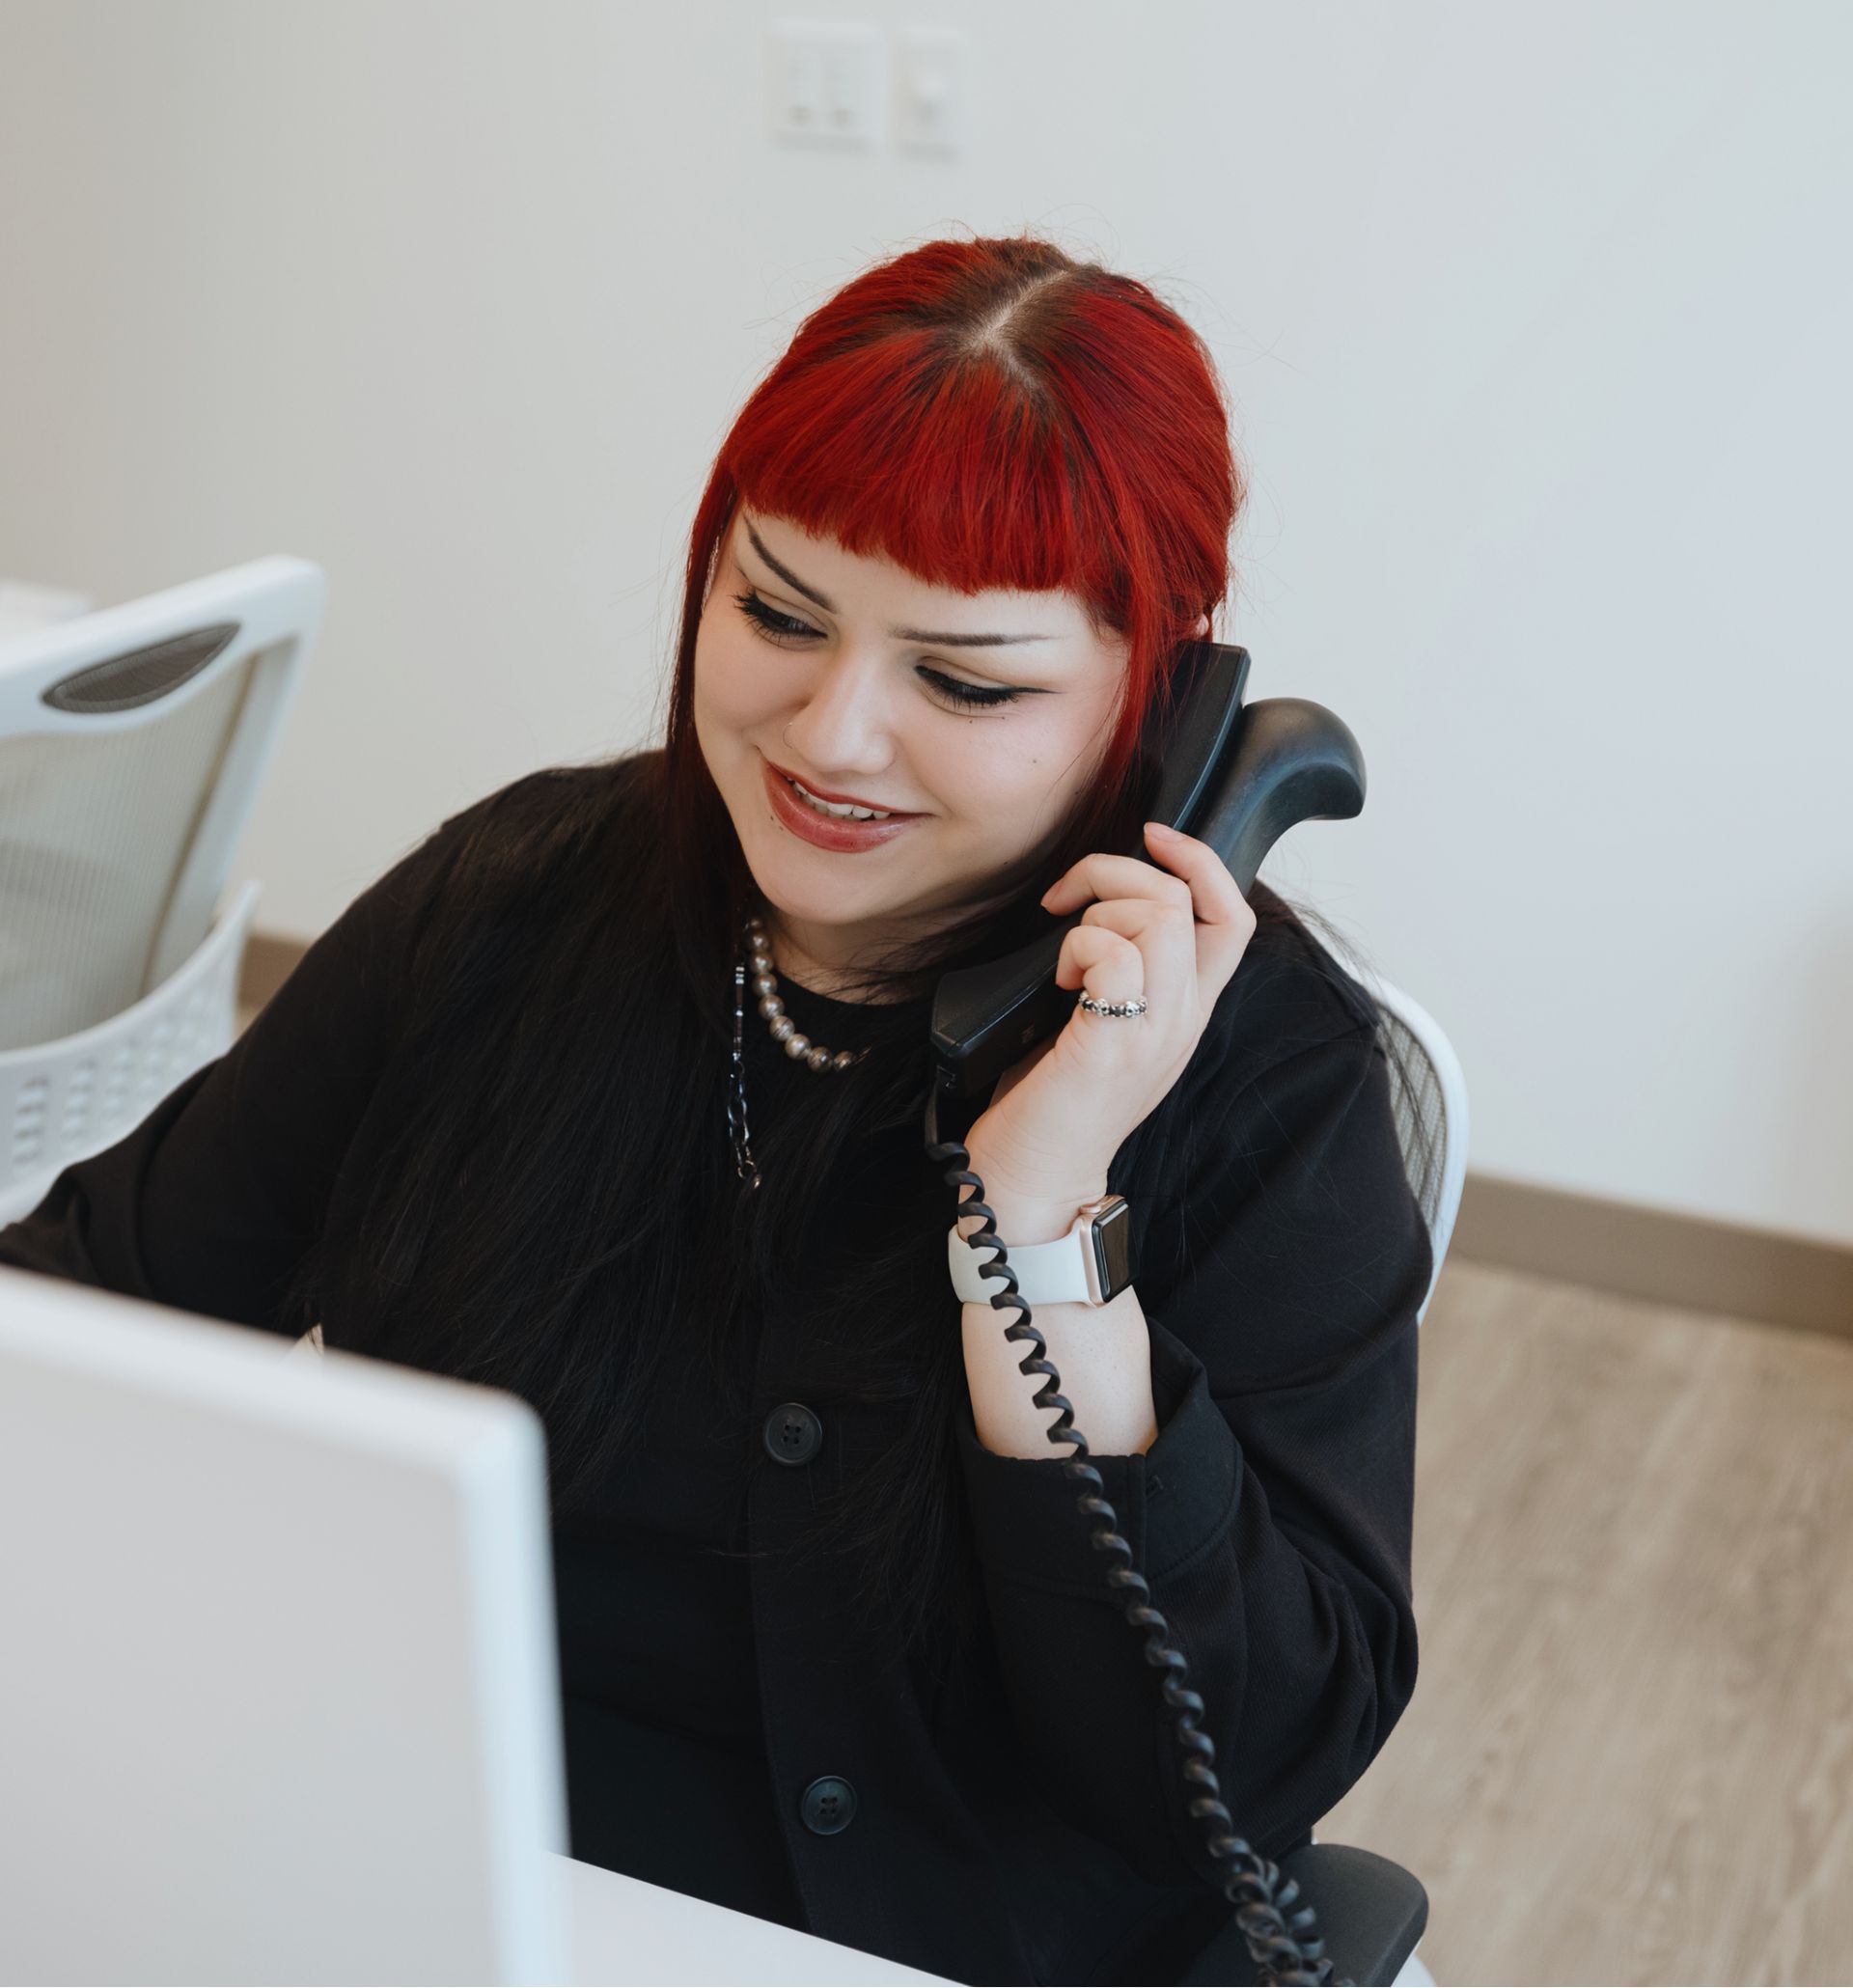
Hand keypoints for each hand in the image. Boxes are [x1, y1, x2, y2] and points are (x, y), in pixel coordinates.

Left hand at [961, 822, 1258, 1213]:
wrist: (1035, 1180)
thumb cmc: (1054, 1100)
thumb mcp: (1105, 1023)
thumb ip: (1124, 971)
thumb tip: (1096, 901)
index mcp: (1186, 1009)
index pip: (1232, 917)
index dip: (1200, 861)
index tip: (1152, 837)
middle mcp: (1183, 1019)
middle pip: (1188, 901)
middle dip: (1117, 871)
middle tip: (1067, 897)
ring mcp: (1153, 1033)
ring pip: (1158, 916)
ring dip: (1096, 911)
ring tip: (1065, 954)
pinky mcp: (1112, 1046)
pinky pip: (1113, 954)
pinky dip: (1076, 947)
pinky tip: (1058, 980)